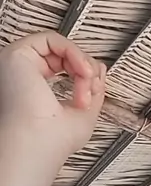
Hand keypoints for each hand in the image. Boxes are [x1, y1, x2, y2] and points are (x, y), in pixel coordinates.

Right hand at [0, 33, 105, 158]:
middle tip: (93, 88)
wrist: (38, 145)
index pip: (63, 66)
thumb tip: (99, 66)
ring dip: (83, 64)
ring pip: (60, 47)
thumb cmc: (52, 141)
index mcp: (32, 88)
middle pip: (63, 55)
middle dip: (86, 69)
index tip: (95, 92)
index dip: (85, 74)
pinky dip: (74, 53)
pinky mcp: (17, 54)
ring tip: (87, 83)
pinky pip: (52, 39)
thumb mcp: (83, 111)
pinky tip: (82, 71)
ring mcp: (18, 64)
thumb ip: (92, 87)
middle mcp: (21, 75)